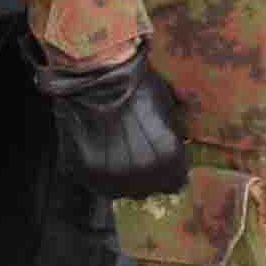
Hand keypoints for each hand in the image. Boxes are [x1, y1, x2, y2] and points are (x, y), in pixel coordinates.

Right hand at [30, 41, 190, 197]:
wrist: (99, 75)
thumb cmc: (138, 87)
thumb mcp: (169, 110)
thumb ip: (173, 138)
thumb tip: (177, 150)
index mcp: (168, 157)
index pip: (175, 183)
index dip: (168, 172)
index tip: (161, 162)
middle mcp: (143, 172)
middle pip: (148, 189)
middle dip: (146, 176)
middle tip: (136, 155)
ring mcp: (114, 175)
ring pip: (122, 190)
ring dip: (122, 177)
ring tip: (117, 154)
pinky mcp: (88, 171)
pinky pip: (98, 184)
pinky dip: (101, 174)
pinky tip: (101, 154)